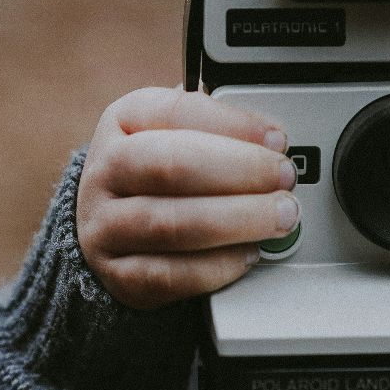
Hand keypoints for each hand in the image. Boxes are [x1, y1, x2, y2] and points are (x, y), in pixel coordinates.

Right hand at [76, 87, 299, 309]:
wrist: (119, 229)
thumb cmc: (162, 175)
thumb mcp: (182, 133)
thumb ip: (222, 129)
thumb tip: (273, 139)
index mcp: (123, 122)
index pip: (175, 112)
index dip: (232, 125)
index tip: (276, 138)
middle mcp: (105, 172)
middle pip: (171, 167)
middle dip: (241, 172)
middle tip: (285, 179)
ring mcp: (105, 227)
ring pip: (172, 225)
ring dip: (238, 221)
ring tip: (279, 217)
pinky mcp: (118, 276)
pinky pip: (169, 276)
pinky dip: (217, 267)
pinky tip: (249, 254)